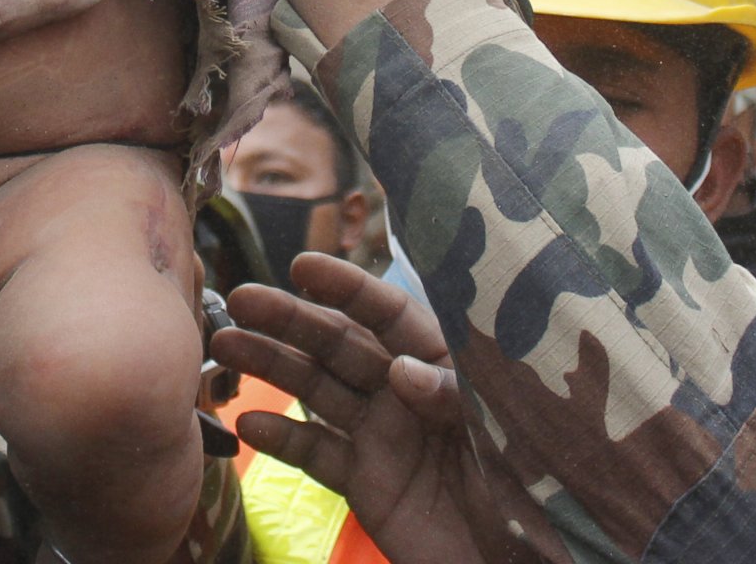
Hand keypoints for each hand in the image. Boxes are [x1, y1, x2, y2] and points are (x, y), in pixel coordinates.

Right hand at [214, 255, 510, 563]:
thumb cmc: (530, 488)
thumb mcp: (503, 430)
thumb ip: (453, 395)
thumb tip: (400, 370)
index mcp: (444, 362)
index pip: (390, 314)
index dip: (347, 287)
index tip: (302, 266)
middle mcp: (405, 390)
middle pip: (341, 344)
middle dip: (290, 319)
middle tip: (241, 299)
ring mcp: (381, 435)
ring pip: (318, 389)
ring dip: (271, 365)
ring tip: (225, 346)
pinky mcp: (366, 482)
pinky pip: (317, 453)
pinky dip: (281, 437)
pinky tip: (248, 421)